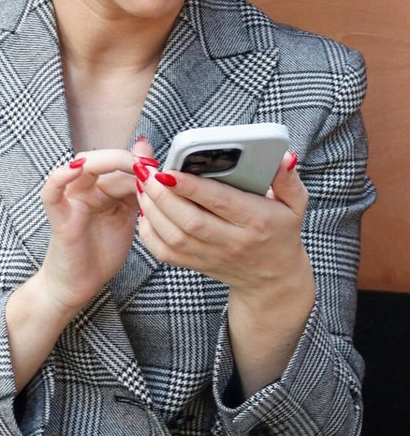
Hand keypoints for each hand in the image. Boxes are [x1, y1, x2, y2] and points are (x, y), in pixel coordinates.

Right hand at [36, 136, 157, 313]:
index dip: (142, 163)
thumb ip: (138, 191)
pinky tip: (76, 169)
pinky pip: (52, 192)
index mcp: (103, 188)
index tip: (162, 169)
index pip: (121, 165)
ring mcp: (70, 200)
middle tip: (150, 166)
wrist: (79, 284)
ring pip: (82, 166)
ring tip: (132, 165)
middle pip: (103, 159)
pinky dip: (60, 177)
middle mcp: (86, 189)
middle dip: (129, 159)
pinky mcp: (59, 216)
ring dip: (107, 160)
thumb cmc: (101, 253)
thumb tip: (151, 161)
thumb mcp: (128, 218)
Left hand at [136, 150, 312, 298]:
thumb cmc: (280, 231)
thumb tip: (283, 157)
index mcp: (256, 220)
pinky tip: (145, 209)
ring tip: (141, 182)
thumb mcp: (294, 204)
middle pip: (189, 220)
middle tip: (145, 169)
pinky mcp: (195, 265)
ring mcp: (211, 256)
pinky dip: (148, 231)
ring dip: (151, 208)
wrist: (272, 278)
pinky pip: (164, 252)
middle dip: (161, 194)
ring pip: (172, 236)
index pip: (220, 202)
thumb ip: (288, 179)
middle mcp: (232, 241)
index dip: (191, 186)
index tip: (169, 169)